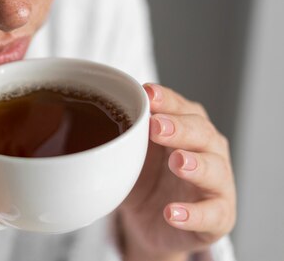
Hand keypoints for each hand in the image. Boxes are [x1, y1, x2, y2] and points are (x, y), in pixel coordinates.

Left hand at [118, 84, 235, 260]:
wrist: (154, 224)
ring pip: (215, 170)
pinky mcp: (219, 216)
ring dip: (197, 165)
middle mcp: (209, 150)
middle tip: (157, 126)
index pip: (180, 108)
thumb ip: (125, 133)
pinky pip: (212, 214)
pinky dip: (193, 214)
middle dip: (180, 128)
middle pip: (202, 133)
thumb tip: (98, 108)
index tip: (148, 94)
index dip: (166, 100)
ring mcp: (217, 184)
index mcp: (188, 127)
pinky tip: (173, 213)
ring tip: (177, 162)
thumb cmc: (147, 177)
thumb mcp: (131, 153)